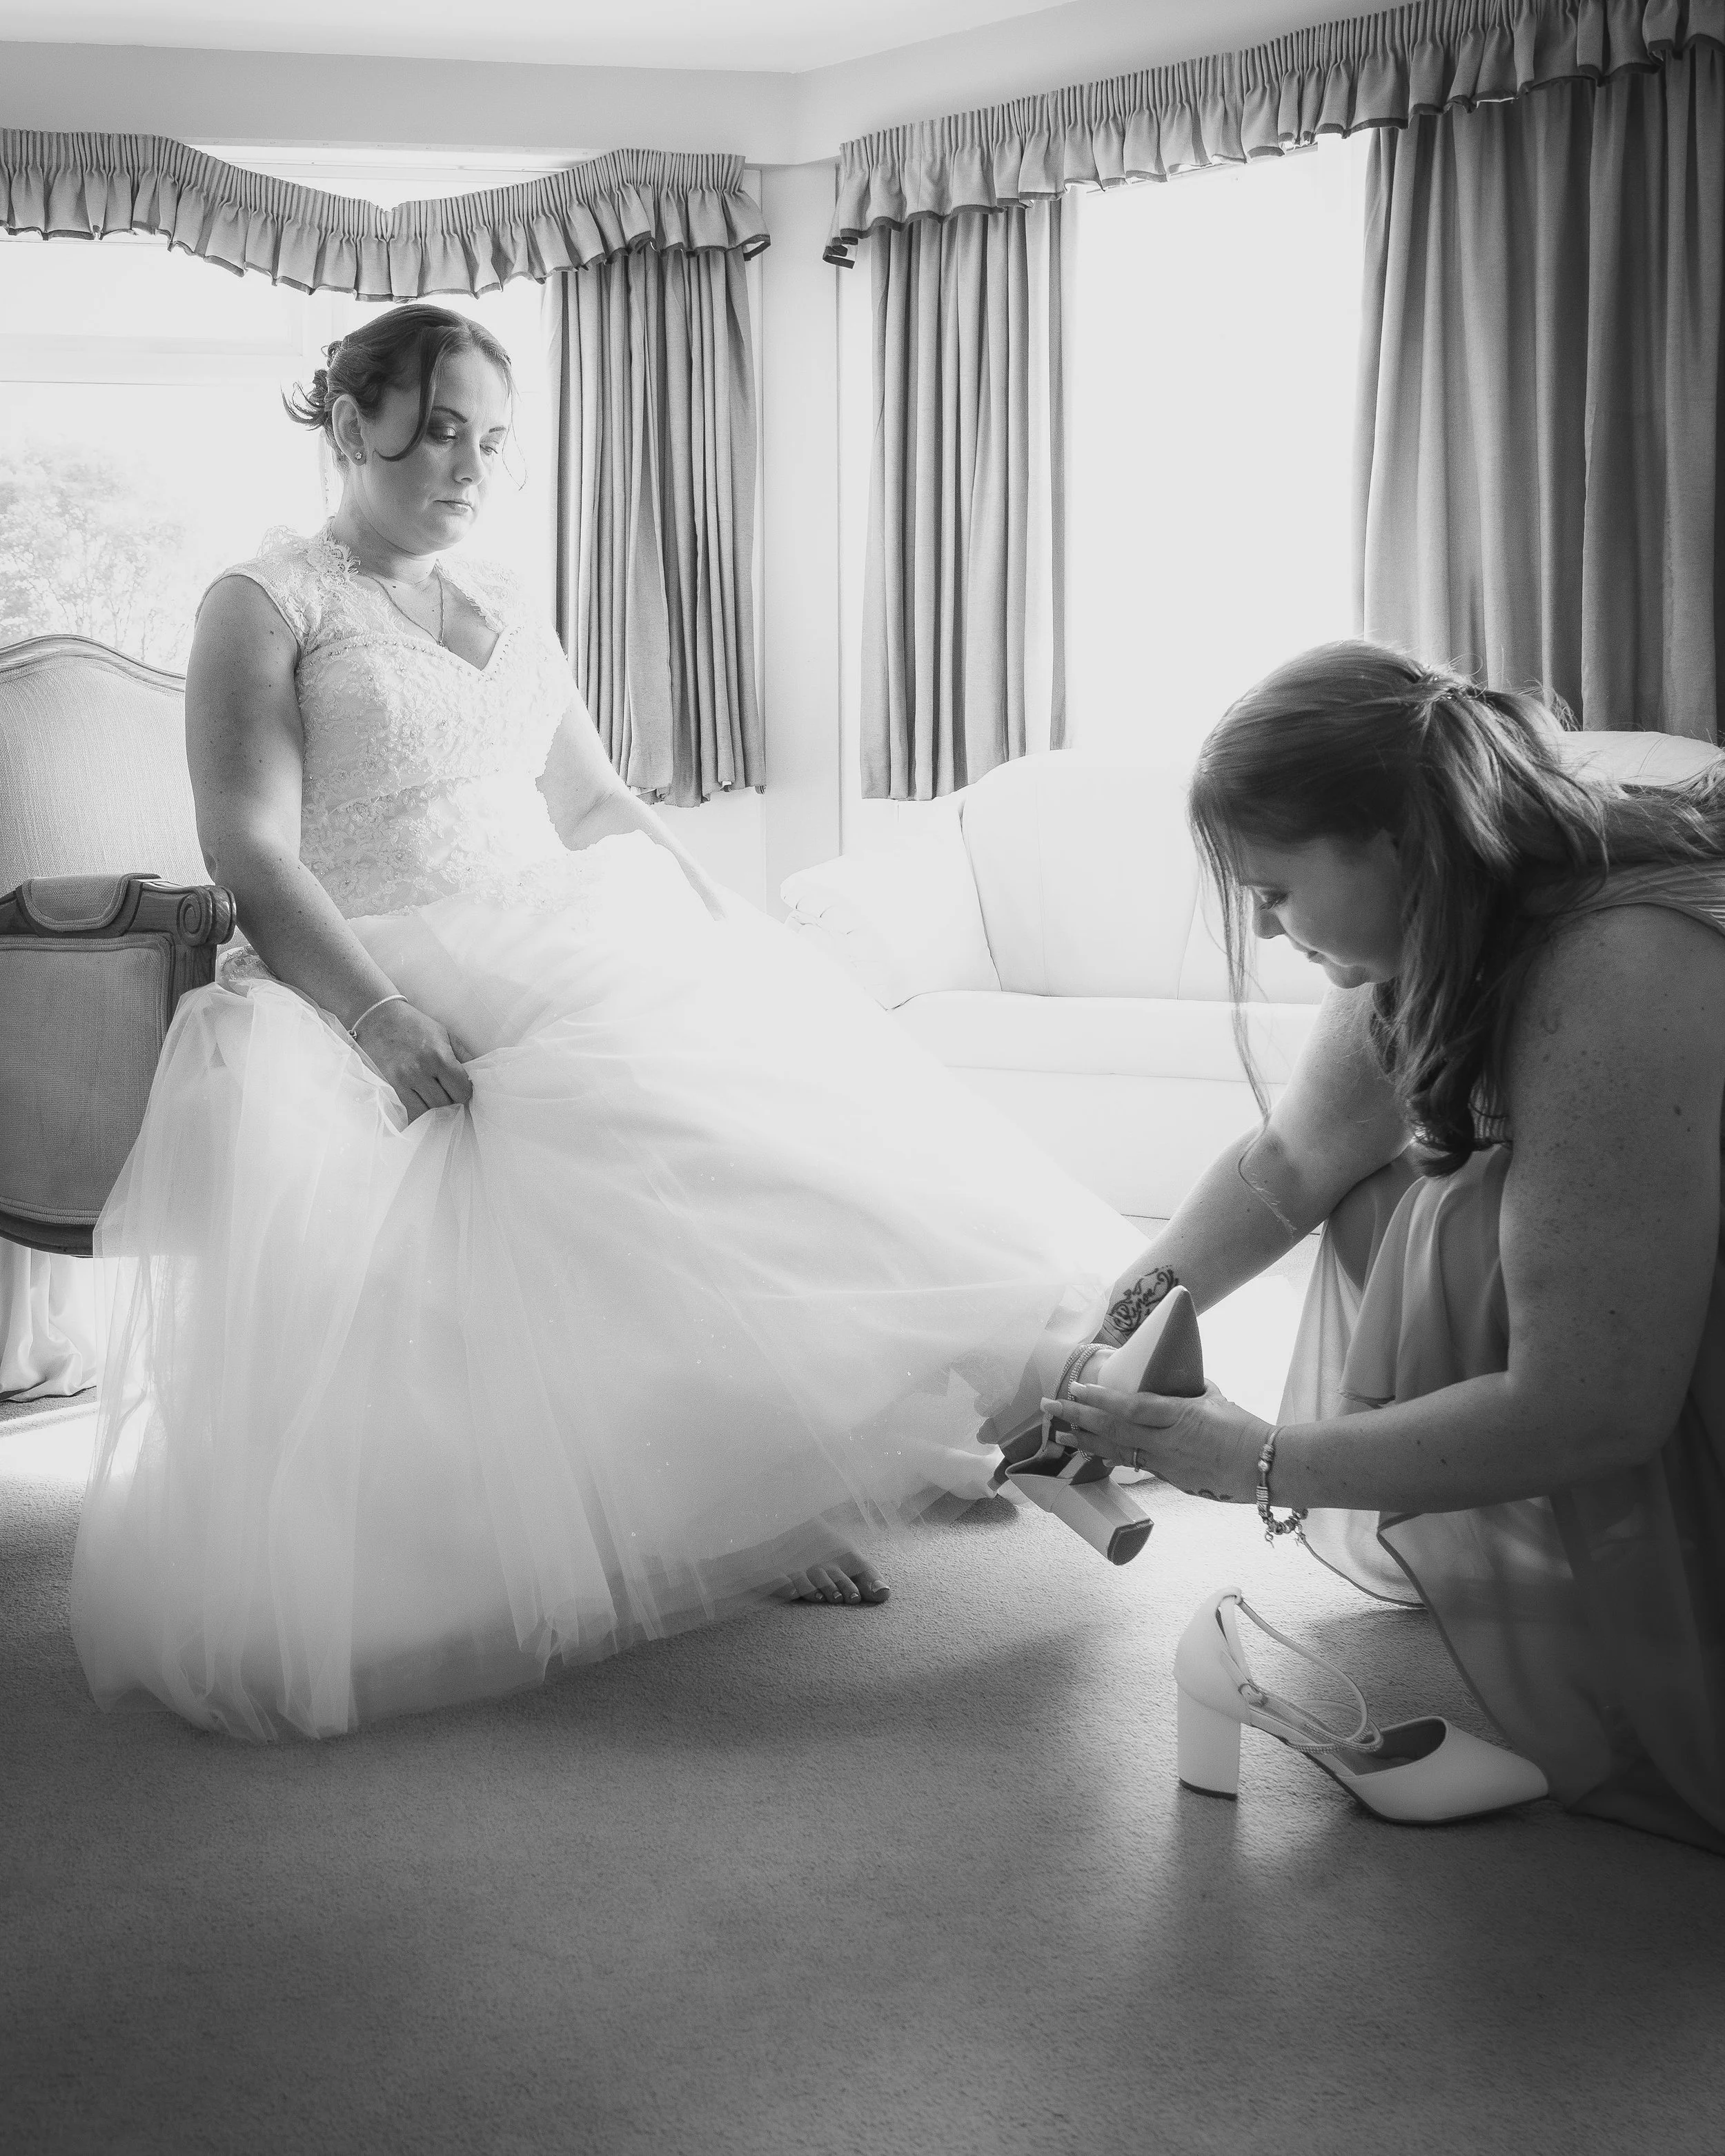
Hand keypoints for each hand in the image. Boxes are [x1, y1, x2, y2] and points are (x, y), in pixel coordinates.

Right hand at [351, 997, 472, 1122]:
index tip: (461, 1089)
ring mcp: (403, 1080)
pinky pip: (407, 1112)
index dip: (465, 1093)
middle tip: (448, 1094)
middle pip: (445, 1104)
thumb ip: (464, 1055)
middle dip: (450, 1102)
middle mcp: (421, 1070)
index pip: (461, 1091)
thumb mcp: (445, 1034)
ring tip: (434, 1099)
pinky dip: (417, 1112)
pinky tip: (420, 1104)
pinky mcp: (389, 1086)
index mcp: (439, 1056)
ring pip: (427, 1112)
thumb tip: (478, 1074)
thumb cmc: (416, 1026)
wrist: (380, 1018)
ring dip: (433, 1109)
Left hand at [1042, 1378, 1271, 1504]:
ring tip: (1062, 1435)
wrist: (1267, 1468)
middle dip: (1078, 1417)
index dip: (1099, 1398)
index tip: (1075, 1389)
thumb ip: (1187, 1390)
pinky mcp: (1172, 1480)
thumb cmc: (1246, 1427)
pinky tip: (1096, 1452)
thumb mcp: (1215, 1398)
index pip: (1130, 1406)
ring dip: (1088, 1441)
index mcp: (1179, 1416)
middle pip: (1114, 1429)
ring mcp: (1167, 1465)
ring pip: (1117, 1452)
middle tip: (1049, 1408)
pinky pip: (1135, 1465)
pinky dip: (1113, 1457)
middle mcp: (1167, 1442)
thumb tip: (1171, 1380)